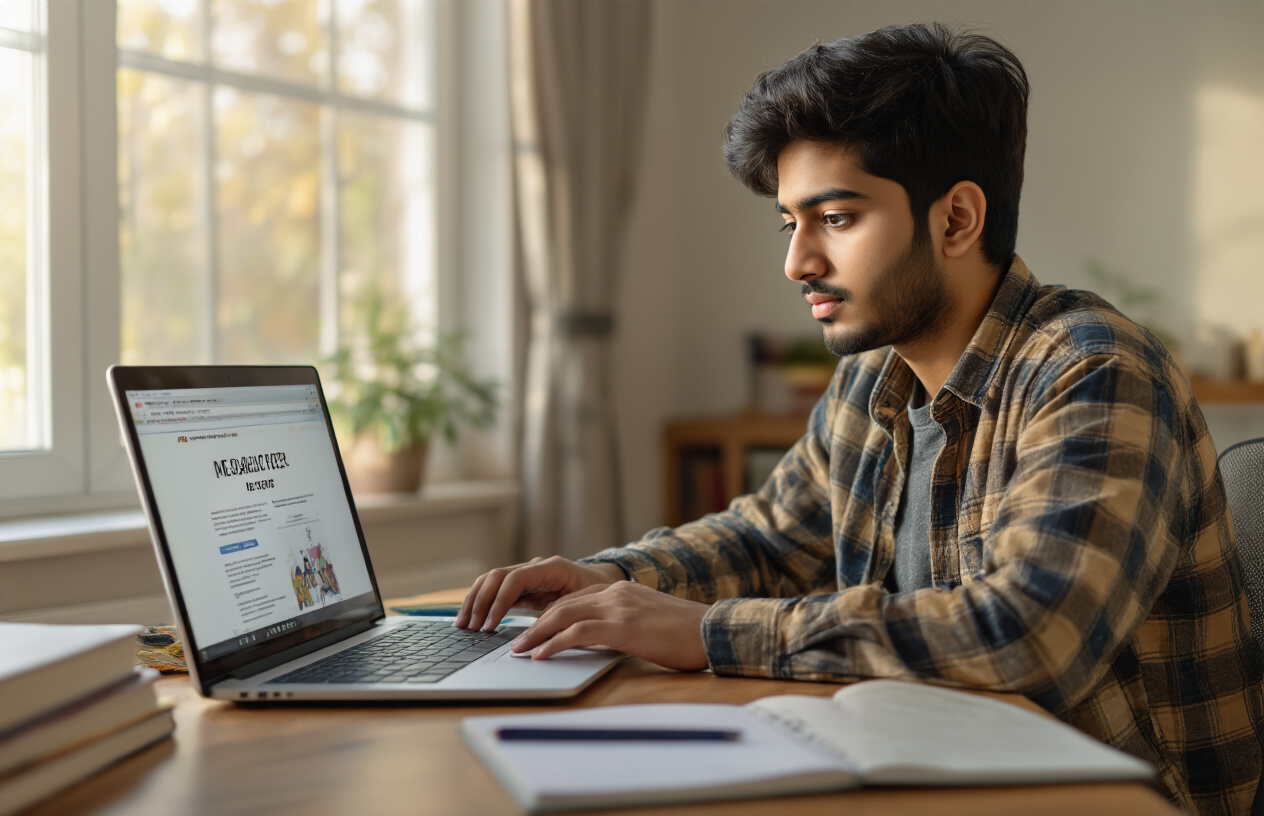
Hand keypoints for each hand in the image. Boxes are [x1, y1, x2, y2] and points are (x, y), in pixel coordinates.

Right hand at [456, 556, 625, 631]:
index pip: (514, 580)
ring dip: (475, 601)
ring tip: (463, 625)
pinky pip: (496, 589)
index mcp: (551, 567)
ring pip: (491, 580)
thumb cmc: (598, 593)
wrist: (604, 581)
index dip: (499, 602)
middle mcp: (535, 566)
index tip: (489, 626)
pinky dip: (483, 602)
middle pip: (496, 576)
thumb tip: (538, 635)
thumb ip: (562, 615)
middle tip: (470, 627)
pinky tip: (473, 619)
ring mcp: (527, 573)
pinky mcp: (522, 584)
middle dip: (480, 601)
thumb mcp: (585, 604)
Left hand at [510, 581, 710, 671]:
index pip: (575, 600)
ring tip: (520, 650)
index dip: (550, 616)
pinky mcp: (622, 626)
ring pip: (564, 616)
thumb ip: (624, 624)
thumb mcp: (649, 623)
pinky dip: (554, 643)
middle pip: (563, 605)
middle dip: (535, 624)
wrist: (713, 631)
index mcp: (622, 592)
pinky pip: (577, 633)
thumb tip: (603, 641)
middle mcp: (616, 594)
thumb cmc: (686, 635)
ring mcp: (618, 607)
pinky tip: (541, 655)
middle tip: (518, 642)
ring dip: (536, 634)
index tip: (533, 631)